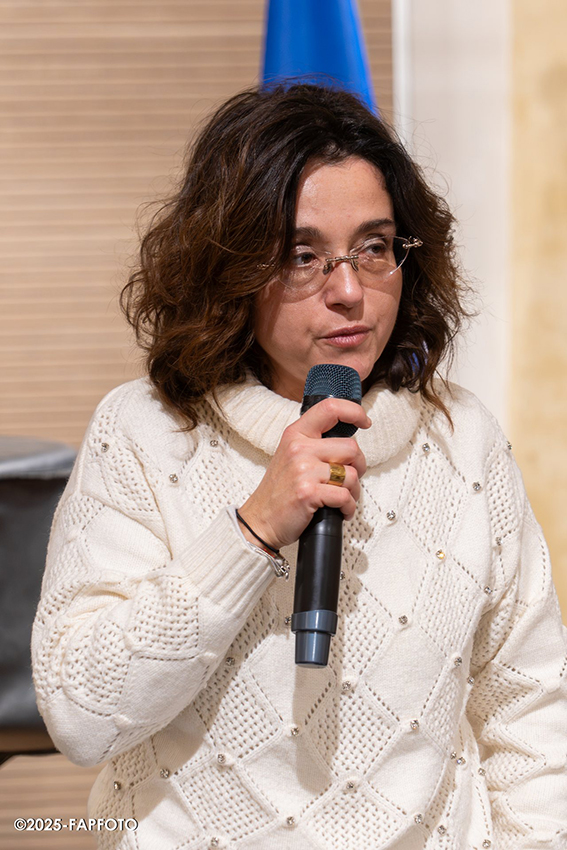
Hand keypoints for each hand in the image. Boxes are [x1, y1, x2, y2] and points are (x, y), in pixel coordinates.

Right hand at [238, 398, 369, 550]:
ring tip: (343, 498)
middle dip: (359, 466)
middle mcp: (299, 448)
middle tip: (349, 478)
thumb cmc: (279, 492)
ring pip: (352, 474)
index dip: (354, 412)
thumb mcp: (291, 456)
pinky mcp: (308, 493)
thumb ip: (315, 444)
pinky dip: (348, 507)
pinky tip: (340, 511)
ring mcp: (303, 470)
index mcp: (296, 435)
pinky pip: (345, 496)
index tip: (364, 421)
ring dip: (354, 491)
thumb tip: (348, 444)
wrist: (260, 521)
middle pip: (351, 447)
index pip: (330, 409)